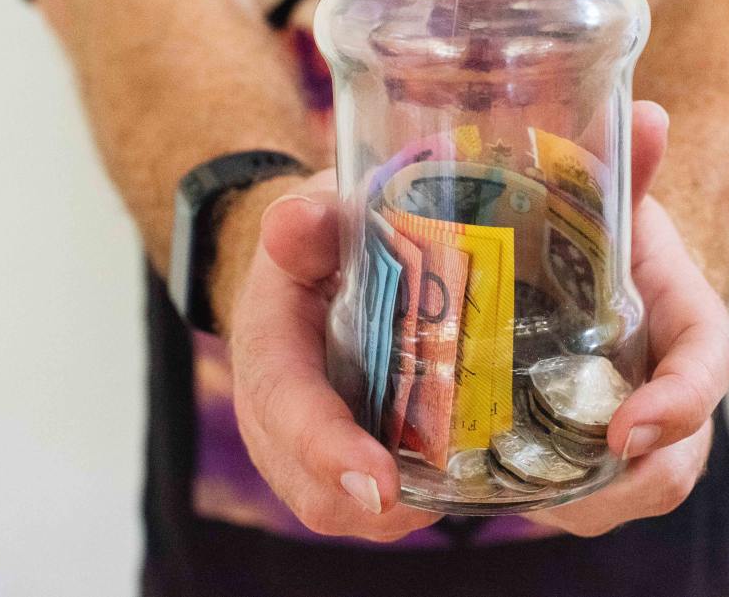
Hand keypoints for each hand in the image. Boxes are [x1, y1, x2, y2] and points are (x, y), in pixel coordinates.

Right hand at [218, 170, 442, 540]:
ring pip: (340, 506)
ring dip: (399, 508)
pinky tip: (459, 478)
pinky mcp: (342, 457)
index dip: (329, 447)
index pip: (288, 405)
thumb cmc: (318, 246)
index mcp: (270, 348)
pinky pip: (369, 501)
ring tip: (458, 487)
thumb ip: (307, 222)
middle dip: (369, 501)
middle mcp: (276, 413)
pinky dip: (412, 501)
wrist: (308, 270)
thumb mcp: (312, 222)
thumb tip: (296, 219)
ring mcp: (305, 446)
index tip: (377, 481)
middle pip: (311, 483)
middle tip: (435, 501)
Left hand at [529, 102, 728, 536]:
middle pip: (676, 456)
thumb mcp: (609, 196)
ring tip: (506, 493)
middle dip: (627, 484)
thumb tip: (648, 114)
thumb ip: (624, 163)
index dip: (681, 401)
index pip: (708, 364)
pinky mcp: (590, 449)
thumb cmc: (605, 230)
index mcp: (684, 318)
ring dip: (575, 503)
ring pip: (628, 489)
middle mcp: (668, 382)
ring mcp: (633, 422)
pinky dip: (544, 501)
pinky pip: (584, 496)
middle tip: (552, 491)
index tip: (631, 427)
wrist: (592, 262)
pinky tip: (487, 490)